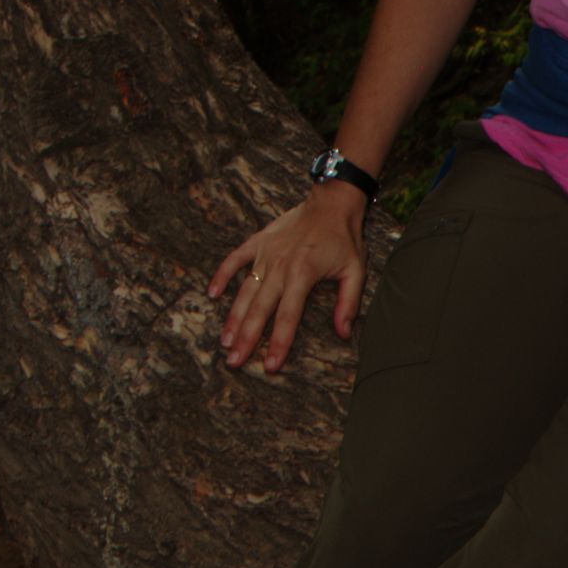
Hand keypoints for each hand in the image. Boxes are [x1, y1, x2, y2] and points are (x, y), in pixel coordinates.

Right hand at [207, 186, 367, 374]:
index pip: (288, 316)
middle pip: (260, 309)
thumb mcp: (355, 270)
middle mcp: (280, 265)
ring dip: (234, 317)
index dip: (279, 343)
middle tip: (234, 361)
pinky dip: (222, 274)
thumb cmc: (344, 239)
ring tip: (224, 341)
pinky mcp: (258, 241)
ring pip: (245, 290)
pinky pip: (235, 259)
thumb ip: (348, 303)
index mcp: (303, 274)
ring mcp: (266, 253)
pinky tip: (212, 293)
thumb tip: (343, 333)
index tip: (269, 365)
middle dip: (246, 338)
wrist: (332, 202)